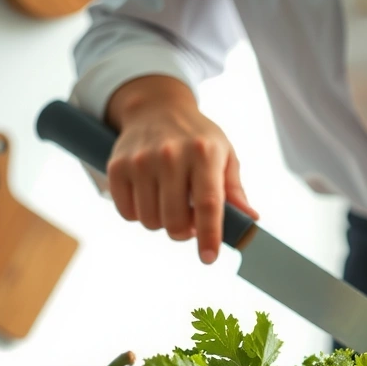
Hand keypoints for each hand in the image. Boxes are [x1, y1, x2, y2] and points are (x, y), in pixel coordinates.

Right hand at [104, 75, 257, 263]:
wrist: (156, 107)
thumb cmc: (198, 138)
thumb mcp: (224, 155)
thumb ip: (234, 190)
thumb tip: (250, 219)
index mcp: (204, 153)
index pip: (208, 203)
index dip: (209, 235)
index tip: (209, 258)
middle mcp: (170, 155)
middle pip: (175, 221)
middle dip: (185, 232)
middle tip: (190, 220)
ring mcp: (140, 160)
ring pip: (150, 221)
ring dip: (162, 223)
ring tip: (170, 204)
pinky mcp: (117, 166)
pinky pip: (127, 213)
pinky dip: (140, 214)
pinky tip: (150, 197)